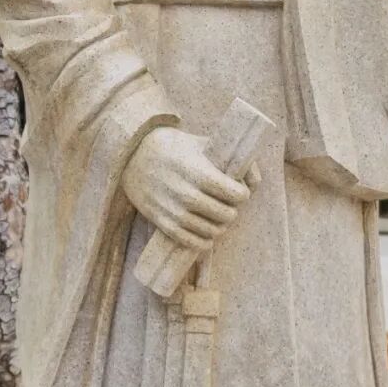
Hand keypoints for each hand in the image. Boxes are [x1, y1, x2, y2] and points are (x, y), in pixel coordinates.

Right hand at [122, 126, 249, 251]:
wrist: (132, 155)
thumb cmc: (173, 147)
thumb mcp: (203, 144)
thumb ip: (232, 160)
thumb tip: (254, 182)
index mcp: (200, 173)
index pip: (237, 195)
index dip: (242, 193)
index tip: (238, 190)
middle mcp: (187, 195)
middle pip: (227, 215)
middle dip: (232, 210)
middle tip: (228, 204)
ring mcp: (174, 211)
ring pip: (212, 231)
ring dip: (220, 226)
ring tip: (218, 218)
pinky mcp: (163, 223)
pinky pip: (192, 242)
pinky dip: (204, 241)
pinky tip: (207, 234)